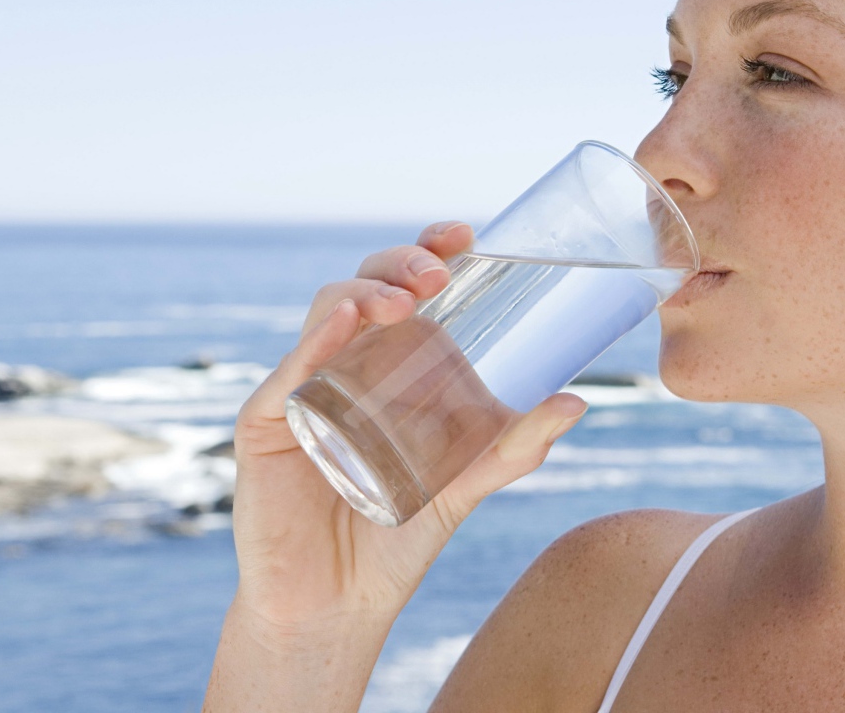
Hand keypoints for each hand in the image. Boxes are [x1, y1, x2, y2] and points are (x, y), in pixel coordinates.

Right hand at [204, 221, 586, 712]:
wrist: (337, 609)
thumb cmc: (395, 539)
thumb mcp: (464, 486)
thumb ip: (513, 447)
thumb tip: (577, 401)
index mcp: (390, 365)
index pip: (405, 288)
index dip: (429, 252)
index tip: (465, 234)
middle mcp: (345, 364)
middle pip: (367, 287)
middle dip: (401, 263)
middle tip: (439, 272)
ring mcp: (304, 388)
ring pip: (326, 313)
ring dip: (365, 292)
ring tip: (403, 300)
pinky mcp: (268, 424)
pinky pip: (287, 372)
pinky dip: (315, 342)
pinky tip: (343, 322)